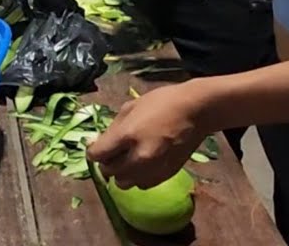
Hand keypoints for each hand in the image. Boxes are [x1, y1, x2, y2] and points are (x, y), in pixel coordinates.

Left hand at [86, 82, 208, 189]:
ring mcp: (154, 168)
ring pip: (124, 183)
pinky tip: (142, 164)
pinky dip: (138, 178)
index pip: (97, 155)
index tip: (96, 147)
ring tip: (127, 159)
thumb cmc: (161, 102)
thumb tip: (99, 143)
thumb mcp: (130, 107)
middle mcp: (139, 156)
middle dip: (107, 162)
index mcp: (127, 135)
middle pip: (109, 171)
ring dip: (121, 173)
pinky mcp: (166, 175)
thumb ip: (113, 128)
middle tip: (112, 152)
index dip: (93, 151)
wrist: (195, 111)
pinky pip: (142, 185)